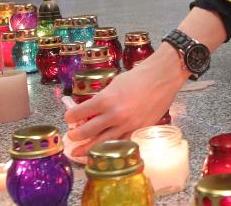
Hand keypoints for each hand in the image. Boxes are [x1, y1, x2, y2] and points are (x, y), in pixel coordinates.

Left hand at [65, 45, 186, 156]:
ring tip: (79, 153)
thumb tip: (91, 109)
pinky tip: (104, 151)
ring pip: (103, 142)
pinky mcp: (138, 130)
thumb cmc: (138, 77)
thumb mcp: (114, 84)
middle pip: (88, 131)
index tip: (69, 118)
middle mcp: (114, 114)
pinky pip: (121, 143)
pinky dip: (111, 148)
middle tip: (71, 137)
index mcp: (105, 99)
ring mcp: (127, 124)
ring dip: (88, 148)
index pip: (80, 112)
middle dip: (76, 136)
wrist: (162, 78)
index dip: (71, 117)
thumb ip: (102, 98)